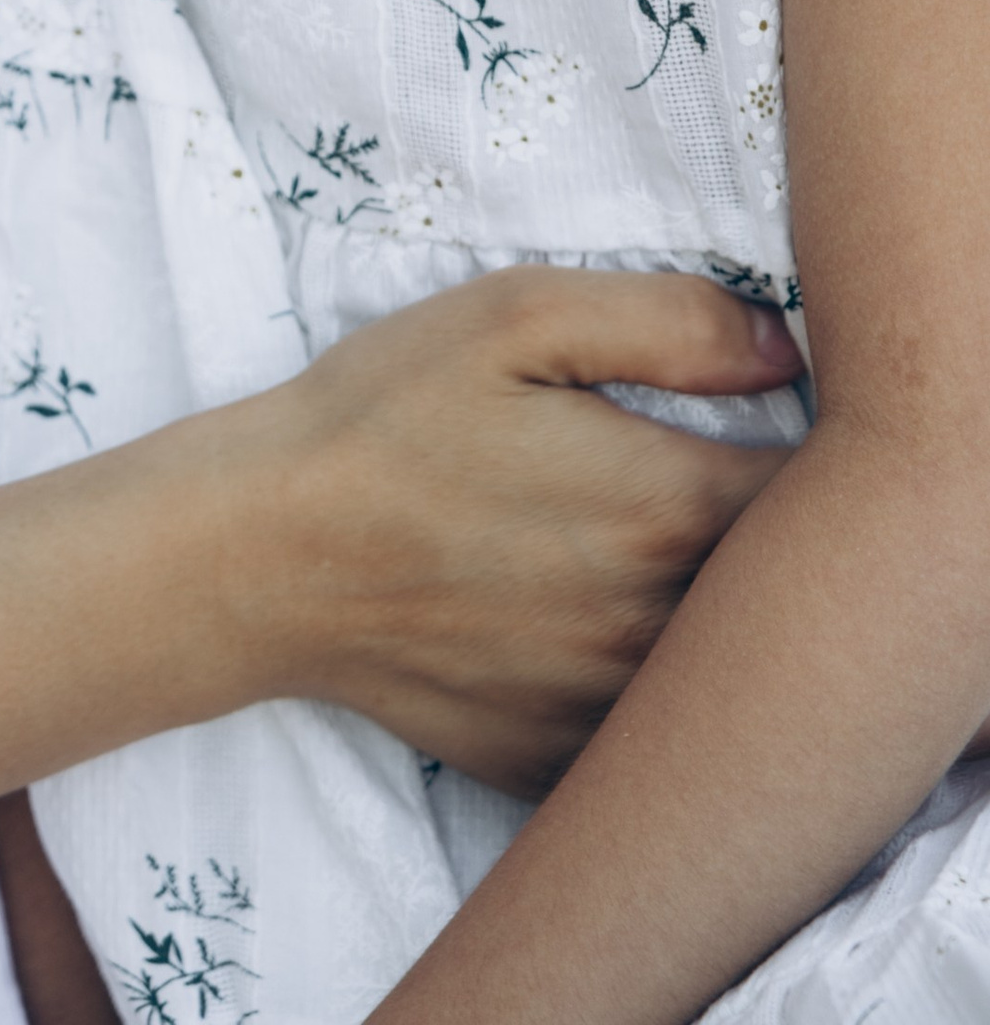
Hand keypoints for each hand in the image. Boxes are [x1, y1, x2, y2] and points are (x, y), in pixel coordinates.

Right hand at [233, 267, 798, 796]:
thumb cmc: (383, 417)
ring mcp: (609, 708)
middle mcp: (658, 626)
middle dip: (769, 541)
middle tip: (698, 481)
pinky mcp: (558, 759)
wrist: (260, 553)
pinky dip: (643, 691)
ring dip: (709, 619)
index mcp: (667, 509)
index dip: (812, 456)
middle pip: (778, 595)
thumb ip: (667, 322)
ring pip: (716, 673)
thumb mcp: (514, 317)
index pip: (815, 498)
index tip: (764, 424)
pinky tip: (582, 627)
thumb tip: (783, 350)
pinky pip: (642, 735)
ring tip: (635, 552)